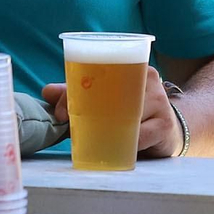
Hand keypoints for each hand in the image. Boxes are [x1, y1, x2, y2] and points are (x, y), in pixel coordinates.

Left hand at [41, 66, 184, 158]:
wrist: (167, 130)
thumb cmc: (131, 111)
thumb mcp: (105, 100)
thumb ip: (76, 94)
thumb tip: (46, 91)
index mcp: (134, 65)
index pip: (101, 73)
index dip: (75, 91)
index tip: (58, 111)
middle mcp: (150, 79)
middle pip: (112, 94)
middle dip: (85, 111)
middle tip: (67, 125)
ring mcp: (161, 102)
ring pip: (126, 115)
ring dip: (104, 130)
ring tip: (88, 138)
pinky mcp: (164, 126)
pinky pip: (139, 136)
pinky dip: (123, 144)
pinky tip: (114, 147)